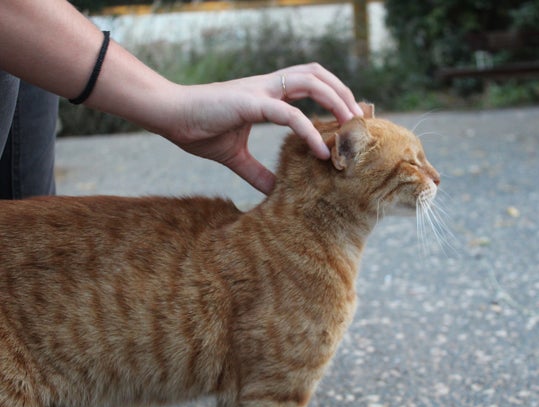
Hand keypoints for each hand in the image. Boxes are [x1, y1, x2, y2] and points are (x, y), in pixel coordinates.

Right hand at [162, 64, 363, 193]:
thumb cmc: (197, 129)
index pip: (307, 83)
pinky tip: (321, 150)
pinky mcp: (251, 103)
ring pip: (310, 82)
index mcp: (265, 94)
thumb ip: (256, 172)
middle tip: (359, 120)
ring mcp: (260, 91)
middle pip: (316, 74)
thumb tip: (273, 191)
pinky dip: (309, 130)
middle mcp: (267, 86)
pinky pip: (289, 113)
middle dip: (342, 92)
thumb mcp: (234, 156)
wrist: (169, 116)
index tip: (347, 119)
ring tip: (351, 126)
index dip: (331, 95)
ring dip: (335, 100)